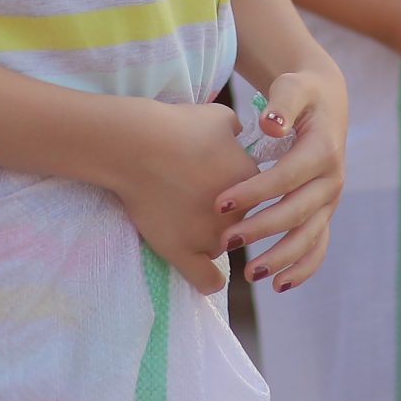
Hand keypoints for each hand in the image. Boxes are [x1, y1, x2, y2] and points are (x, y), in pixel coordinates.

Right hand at [106, 101, 254, 296]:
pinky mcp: (182, 252)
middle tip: (200, 200)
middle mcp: (239, 215)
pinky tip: (206, 274)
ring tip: (186, 220)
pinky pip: (207, 281)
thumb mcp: (223, 120)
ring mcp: (210, 237)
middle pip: (244, 224)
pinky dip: (210, 280)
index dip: (244, 190)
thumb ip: (240, 134)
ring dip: (214, 239)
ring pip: (225, 248)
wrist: (140, 145)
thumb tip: (244, 137)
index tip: (221, 182)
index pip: (260, 197)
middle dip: (231, 216)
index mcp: (254, 183)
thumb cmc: (180, 126)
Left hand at [219, 70, 346, 293]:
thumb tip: (270, 124)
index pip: (287, 177)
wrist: (326, 103)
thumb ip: (281, 102)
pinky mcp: (325, 212)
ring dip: (281, 257)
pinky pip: (318, 246)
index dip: (255, 192)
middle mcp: (332, 178)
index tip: (219, 203)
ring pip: (310, 236)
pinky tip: (278, 285)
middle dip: (261, 230)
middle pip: (297, 211)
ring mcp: (330, 199)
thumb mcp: (293, 86)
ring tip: (249, 273)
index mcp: (323, 149)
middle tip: (224, 243)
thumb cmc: (300, 94)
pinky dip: (302, 268)